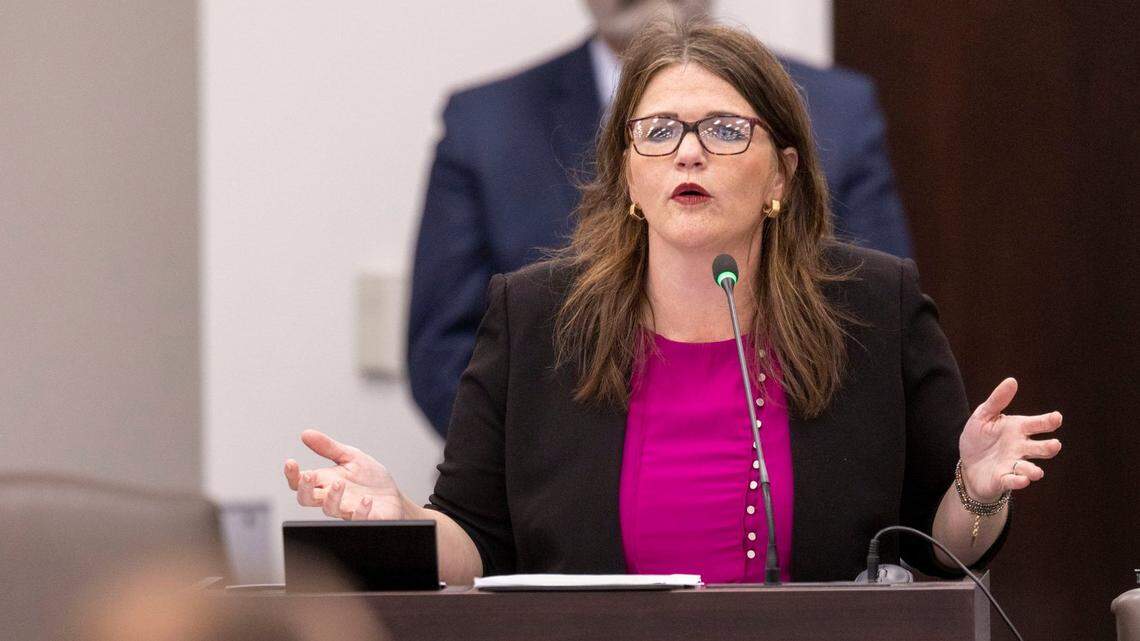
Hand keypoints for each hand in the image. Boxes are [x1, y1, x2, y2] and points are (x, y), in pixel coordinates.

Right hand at [283, 429, 408, 519]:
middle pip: (307, 499)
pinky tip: (367, 500)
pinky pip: (359, 519)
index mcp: (326, 481)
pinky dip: (361, 511)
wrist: (393, 497)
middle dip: (305, 489)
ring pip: (329, 509)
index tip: (291, 462)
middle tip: (308, 476)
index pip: (301, 482)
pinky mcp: (366, 518)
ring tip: (339, 484)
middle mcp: (333, 497)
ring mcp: (347, 509)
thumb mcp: (350, 457)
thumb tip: (306, 433)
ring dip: (331, 497)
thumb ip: (328, 447)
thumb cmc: (370, 479)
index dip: (292, 475)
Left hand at [958, 378, 1062, 501]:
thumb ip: (997, 400)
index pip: (1038, 424)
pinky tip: (1021, 480)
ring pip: (1030, 468)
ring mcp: (1014, 464)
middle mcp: (1021, 448)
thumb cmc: (979, 438)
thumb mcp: (983, 416)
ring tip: (1035, 472)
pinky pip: (1014, 481)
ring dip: (1033, 470)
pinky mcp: (1004, 479)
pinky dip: (1018, 481)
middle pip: (1041, 448)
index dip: (1048, 421)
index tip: (1056, 418)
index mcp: (1018, 429)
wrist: (967, 464)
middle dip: (1049, 447)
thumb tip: (1012, 381)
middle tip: (1054, 445)